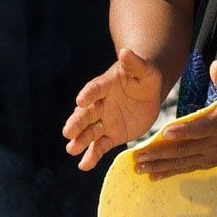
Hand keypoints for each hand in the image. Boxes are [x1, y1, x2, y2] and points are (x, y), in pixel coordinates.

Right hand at [63, 47, 165, 170]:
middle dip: (78, 122)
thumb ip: (135, 63)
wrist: (148, 93)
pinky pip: (100, 146)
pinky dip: (92, 155)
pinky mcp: (111, 135)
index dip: (88, 94)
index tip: (81, 100)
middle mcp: (101, 104)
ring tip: (71, 149)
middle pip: (87, 114)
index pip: (95, 88)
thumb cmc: (145, 77)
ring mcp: (104, 120)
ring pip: (90, 132)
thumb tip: (126, 51)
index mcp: (106, 85)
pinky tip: (84, 166)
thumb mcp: (145, 70)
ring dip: (81, 141)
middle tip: (68, 132)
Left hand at [136, 62, 216, 178]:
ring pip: (184, 162)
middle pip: (186, 149)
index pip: (200, 128)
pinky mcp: (212, 161)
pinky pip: (189, 168)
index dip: (183, 131)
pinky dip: (171, 173)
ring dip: (161, 166)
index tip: (164, 132)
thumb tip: (216, 65)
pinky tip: (154, 176)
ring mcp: (214, 154)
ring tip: (139, 169)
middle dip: (160, 153)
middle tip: (138, 156)